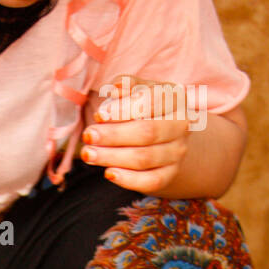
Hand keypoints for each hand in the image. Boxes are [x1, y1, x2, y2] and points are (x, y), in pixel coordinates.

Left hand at [80, 75, 191, 193]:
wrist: (166, 139)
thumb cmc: (145, 110)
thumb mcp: (139, 92)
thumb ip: (127, 87)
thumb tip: (113, 90)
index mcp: (175, 99)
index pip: (151, 101)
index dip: (123, 109)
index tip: (99, 115)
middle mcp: (181, 126)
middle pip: (147, 132)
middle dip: (113, 135)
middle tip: (88, 136)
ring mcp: (177, 152)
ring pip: (144, 158)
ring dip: (112, 157)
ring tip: (88, 154)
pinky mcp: (169, 175)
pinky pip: (150, 181)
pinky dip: (128, 179)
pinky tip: (109, 173)